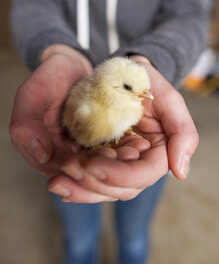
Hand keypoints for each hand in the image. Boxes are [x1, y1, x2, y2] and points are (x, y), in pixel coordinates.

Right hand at [9, 45, 148, 201]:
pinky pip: (111, 157)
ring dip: (120, 165)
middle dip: (109, 170)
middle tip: (130, 154)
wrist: (69, 68)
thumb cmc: (50, 78)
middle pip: (86, 178)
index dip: (86, 170)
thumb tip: (41, 156)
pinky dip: (123, 153)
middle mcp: (63, 158)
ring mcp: (81, 153)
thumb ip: (26, 124)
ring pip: (101, 172)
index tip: (108, 154)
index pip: (64, 172)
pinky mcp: (97, 146)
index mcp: (43, 152)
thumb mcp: (33, 94)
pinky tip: (138, 145)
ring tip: (136, 150)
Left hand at [47, 55, 198, 202]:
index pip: (143, 175)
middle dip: (94, 183)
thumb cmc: (145, 82)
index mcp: (157, 153)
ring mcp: (117, 164)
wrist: (121, 75)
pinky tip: (59, 180)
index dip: (121, 176)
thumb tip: (181, 172)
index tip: (94, 166)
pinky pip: (88, 178)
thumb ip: (183, 132)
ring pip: (102, 189)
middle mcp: (137, 163)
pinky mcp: (99, 159)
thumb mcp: (168, 99)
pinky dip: (74, 183)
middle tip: (68, 168)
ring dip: (80, 188)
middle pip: (120, 189)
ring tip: (57, 179)